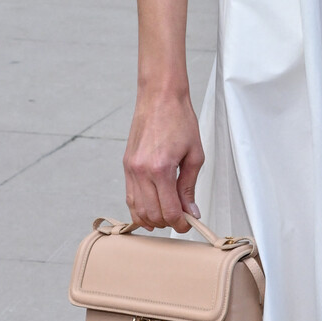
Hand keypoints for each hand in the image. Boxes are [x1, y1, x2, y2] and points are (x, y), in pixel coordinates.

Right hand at [123, 90, 203, 231]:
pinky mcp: (126, 165)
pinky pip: (129, 196)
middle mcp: (141, 171)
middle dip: (168, 222)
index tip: (189, 223)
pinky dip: (139, 209)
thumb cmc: (180, 120)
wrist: (160, 97)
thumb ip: (190, 186)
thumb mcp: (195, 155)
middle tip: (181, 219)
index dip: (180, 222)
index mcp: (161, 169)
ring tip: (167, 216)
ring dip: (152, 219)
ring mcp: (130, 169)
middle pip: (151, 214)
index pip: (168, 210)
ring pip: (136, 209)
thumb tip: (191, 211)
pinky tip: (150, 212)